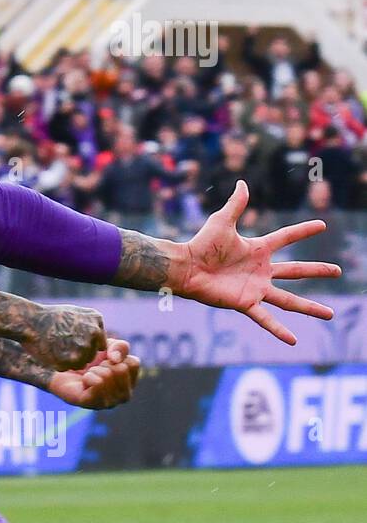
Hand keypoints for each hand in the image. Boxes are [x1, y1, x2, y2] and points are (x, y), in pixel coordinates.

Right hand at [18, 304, 105, 371]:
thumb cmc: (53, 317)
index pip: (99, 346)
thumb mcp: (80, 314)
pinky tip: (52, 352)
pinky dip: (60, 364)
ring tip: (57, 346)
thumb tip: (105, 346)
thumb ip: (95, 327)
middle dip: (78, 352)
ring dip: (70, 360)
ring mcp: (81, 350)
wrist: (30, 322)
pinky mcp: (69, 362)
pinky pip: (68, 368)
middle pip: (90, 356)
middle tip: (62, 341)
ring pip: (81, 364)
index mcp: (96, 324)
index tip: (71, 337)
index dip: (85, 344)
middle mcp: (92, 337)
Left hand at [46, 339, 139, 408]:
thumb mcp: (107, 346)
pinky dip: (88, 376)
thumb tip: (115, 359)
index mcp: (131, 381)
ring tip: (88, 374)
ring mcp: (109, 402)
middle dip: (104, 363)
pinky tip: (83, 381)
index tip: (104, 359)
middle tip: (94, 368)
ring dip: (94, 370)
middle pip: (121, 369)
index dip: (115, 355)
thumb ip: (120, 346)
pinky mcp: (92, 404)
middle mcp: (124, 395)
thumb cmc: (88, 359)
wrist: (61, 369)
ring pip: (108, 376)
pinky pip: (98, 383)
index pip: (133, 363)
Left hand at [175, 181, 339, 343]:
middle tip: (338, 270)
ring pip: (288, 300)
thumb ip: (236, 204)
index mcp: (257, 249)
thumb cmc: (201, 244)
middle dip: (316, 270)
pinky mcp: (245, 302)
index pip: (286, 238)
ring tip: (329, 314)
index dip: (303, 231)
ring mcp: (255, 288)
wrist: (185, 267)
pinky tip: (294, 340)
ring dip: (309, 307)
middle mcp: (260, 270)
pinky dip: (279, 329)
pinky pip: (265, 318)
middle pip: (295, 270)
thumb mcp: (222, 221)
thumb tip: (242, 182)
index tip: (322, 225)